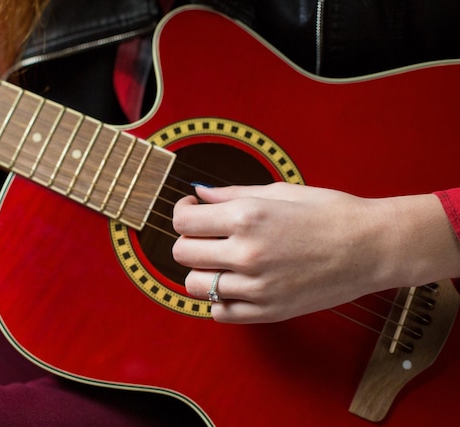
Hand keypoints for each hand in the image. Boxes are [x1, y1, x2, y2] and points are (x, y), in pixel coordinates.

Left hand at [172, 182, 459, 323]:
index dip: (182, 213)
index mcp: (247, 216)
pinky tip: (234, 285)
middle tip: (206, 236)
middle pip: (182, 253)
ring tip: (220, 262)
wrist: (371, 247)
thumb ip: (231, 194)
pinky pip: (219, 313)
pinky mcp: (268, 312)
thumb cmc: (329, 212)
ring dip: (201, 272)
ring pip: (195, 286)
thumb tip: (198, 193)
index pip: (183, 222)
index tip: (192, 212)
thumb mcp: (279, 191)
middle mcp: (246, 253)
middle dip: (188, 241)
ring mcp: (256, 287)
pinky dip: (219, 300)